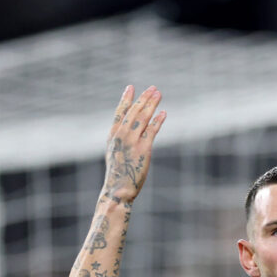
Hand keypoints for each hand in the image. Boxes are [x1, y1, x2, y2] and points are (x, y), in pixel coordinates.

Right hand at [102, 85, 166, 200]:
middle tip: (153, 88)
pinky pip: (152, 130)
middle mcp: (121, 135)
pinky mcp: (143, 148)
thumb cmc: (118, 173)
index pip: (119, 112)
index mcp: (112, 135)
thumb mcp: (114, 152)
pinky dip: (158, 120)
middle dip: (144, 98)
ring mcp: (132, 141)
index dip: (125, 99)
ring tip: (158, 93)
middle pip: (134, 112)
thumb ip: (120, 139)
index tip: (131, 87)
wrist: (118, 189)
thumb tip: (127, 129)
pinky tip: (163, 113)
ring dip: (151, 104)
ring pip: (143, 117)